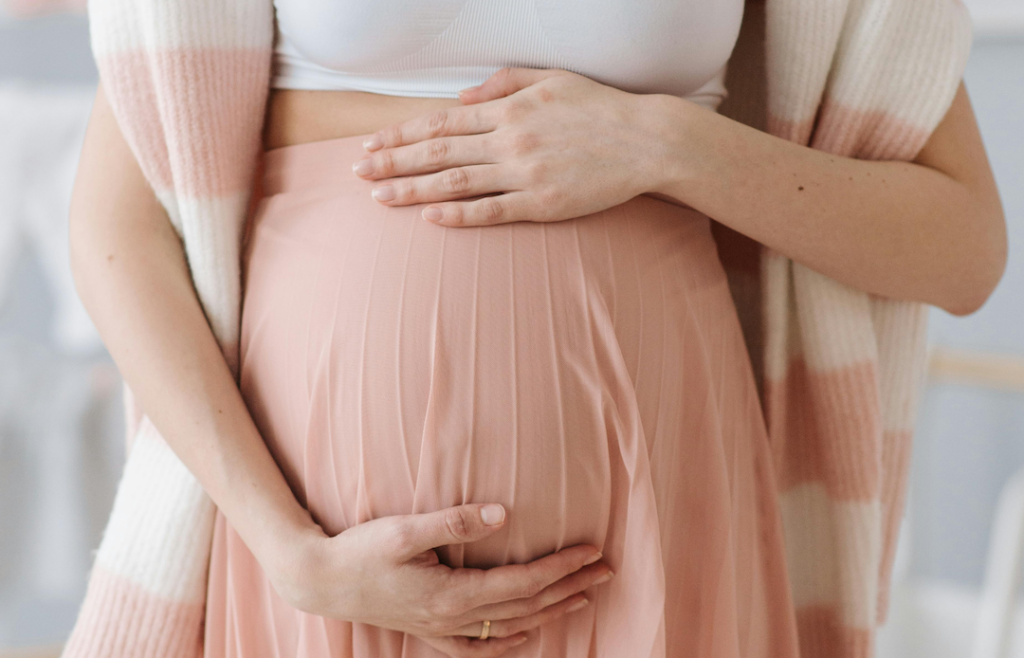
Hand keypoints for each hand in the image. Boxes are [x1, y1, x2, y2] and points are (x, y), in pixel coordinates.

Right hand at [269, 503, 612, 656]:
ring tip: (584, 597)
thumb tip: (503, 515)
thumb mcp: (405, 529)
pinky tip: (525, 637)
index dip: (562, 567)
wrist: (320, 580)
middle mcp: (453, 618)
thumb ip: (454, 522)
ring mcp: (442, 629)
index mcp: (452, 594)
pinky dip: (508, 643)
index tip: (593, 552)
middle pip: (526, 606)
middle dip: (570, 587)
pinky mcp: (429, 631)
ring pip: (510, 627)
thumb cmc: (361, 550)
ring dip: (551, 611)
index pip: (523, 582)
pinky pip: (479, 647)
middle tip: (607, 570)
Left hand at [351, 67, 671, 226]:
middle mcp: (510, 139)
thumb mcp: (551, 79)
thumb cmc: (600, 108)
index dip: (402, 133)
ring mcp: (525, 173)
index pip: (441, 121)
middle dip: (392, 161)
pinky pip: (493, 210)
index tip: (372, 141)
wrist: (646, 140)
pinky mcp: (543, 203)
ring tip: (379, 196)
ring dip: (413, 190)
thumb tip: (461, 96)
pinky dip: (460, 215)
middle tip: (357, 171)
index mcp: (509, 109)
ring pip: (456, 181)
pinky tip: (430, 218)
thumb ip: (503, 83)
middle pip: (438, 151)